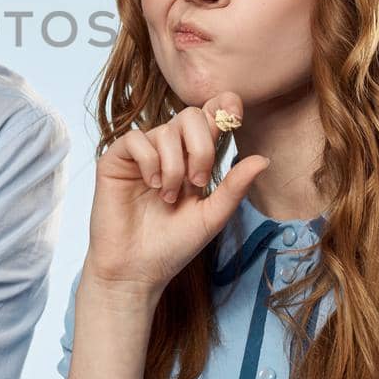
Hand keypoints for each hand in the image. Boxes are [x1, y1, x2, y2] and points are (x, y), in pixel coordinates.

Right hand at [84, 91, 269, 296]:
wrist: (136, 270)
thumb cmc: (173, 246)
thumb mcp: (212, 216)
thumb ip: (234, 186)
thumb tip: (263, 159)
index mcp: (192, 159)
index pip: (208, 117)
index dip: (222, 107)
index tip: (234, 118)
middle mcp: (166, 151)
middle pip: (190, 116)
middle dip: (201, 147)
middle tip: (197, 182)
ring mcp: (140, 154)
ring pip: (165, 130)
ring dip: (174, 166)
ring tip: (168, 196)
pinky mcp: (114, 160)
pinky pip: (136, 139)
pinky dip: (149, 161)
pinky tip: (151, 185)